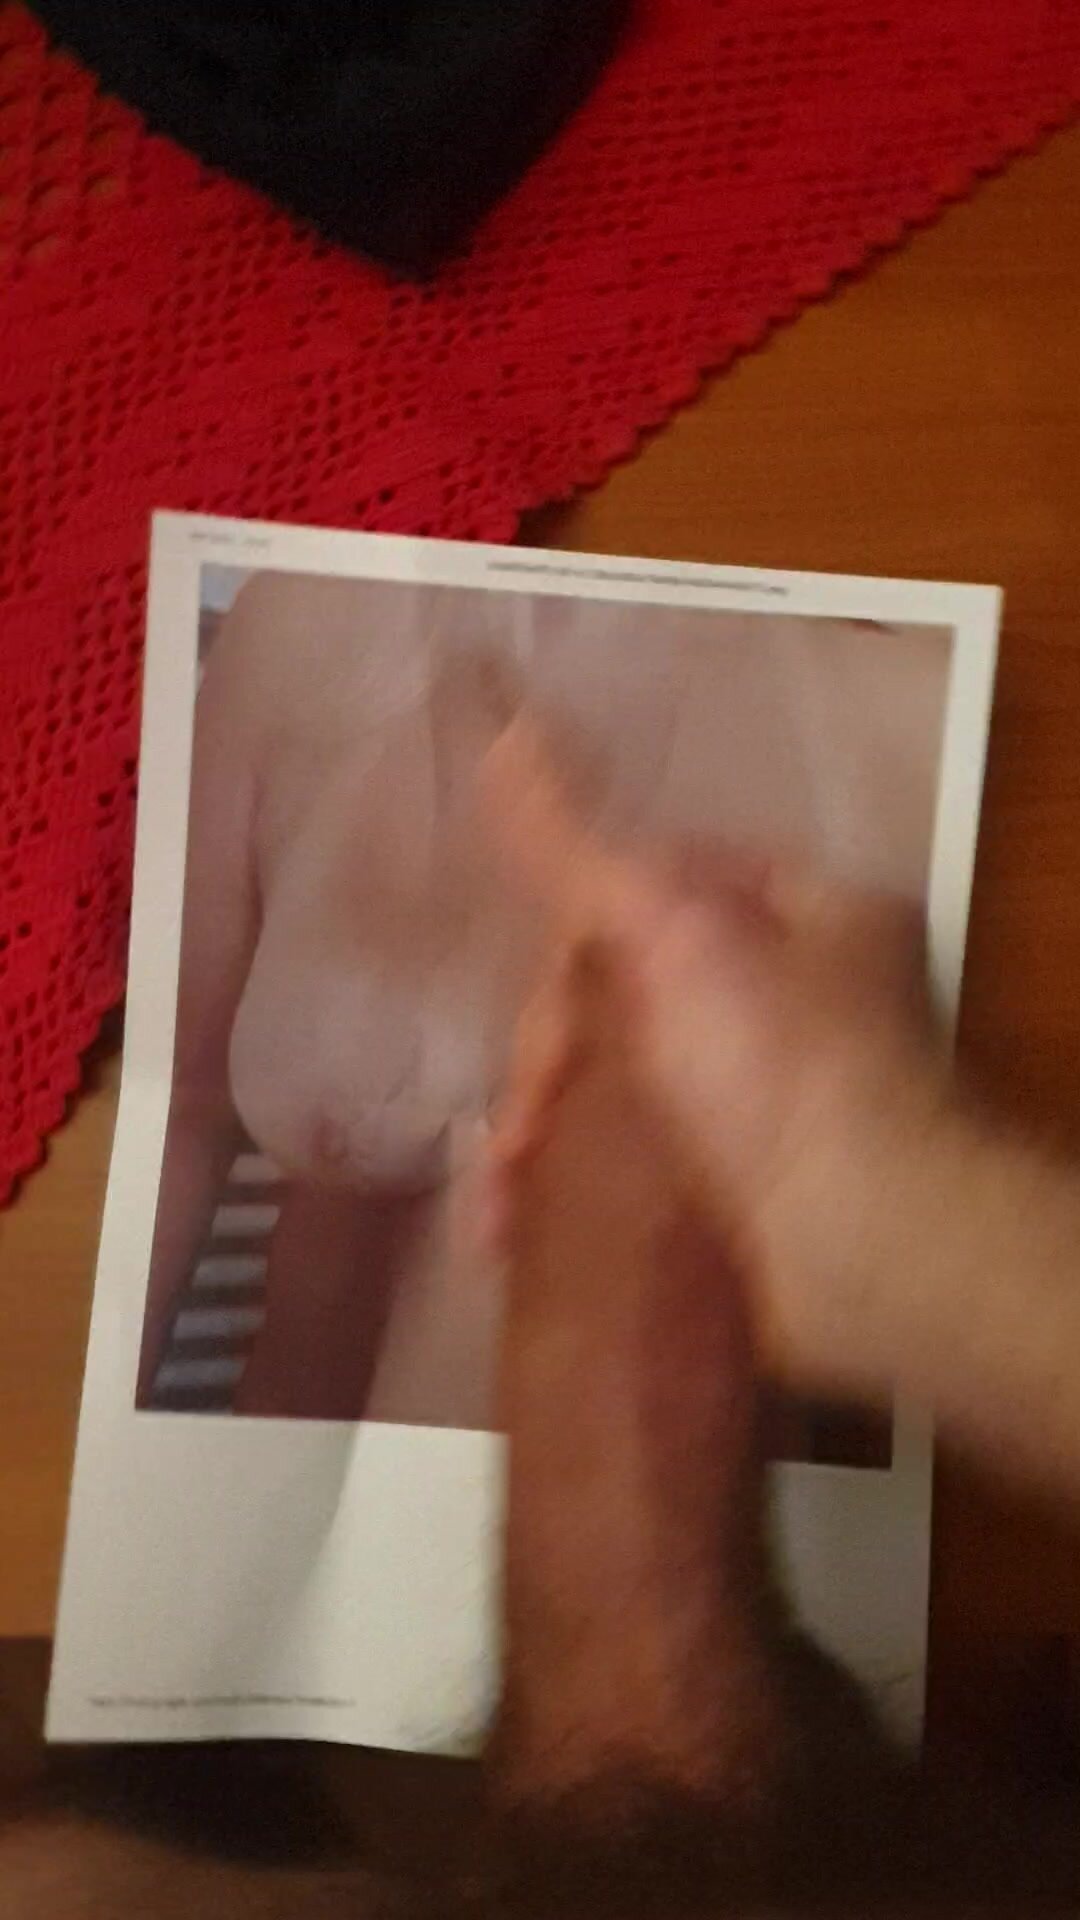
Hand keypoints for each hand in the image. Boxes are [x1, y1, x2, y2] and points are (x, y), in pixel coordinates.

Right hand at [483, 722, 952, 1399]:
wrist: (867, 1252)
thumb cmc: (776, 1070)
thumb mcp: (669, 930)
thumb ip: (574, 842)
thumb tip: (502, 725)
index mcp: (810, 912)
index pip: (661, 881)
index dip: (579, 932)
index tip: (533, 995)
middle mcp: (806, 997)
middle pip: (631, 993)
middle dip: (548, 1063)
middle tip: (519, 1124)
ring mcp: (781, 1099)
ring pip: (626, 1087)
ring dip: (545, 1136)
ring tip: (502, 1195)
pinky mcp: (756, 1188)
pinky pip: (641, 1162)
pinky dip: (577, 1186)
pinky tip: (518, 1229)